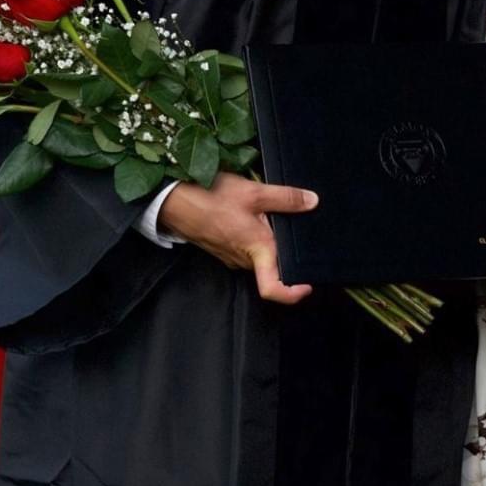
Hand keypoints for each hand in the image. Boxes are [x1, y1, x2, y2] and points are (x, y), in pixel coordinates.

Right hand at [158, 173, 316, 304]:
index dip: (293, 293)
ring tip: (270, 216)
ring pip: (257, 256)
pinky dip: (253, 236)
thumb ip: (286, 198)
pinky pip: (245, 249)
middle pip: (270, 267)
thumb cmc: (210, 198)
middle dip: (283, 251)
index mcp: (256, 250)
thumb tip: (312, 201)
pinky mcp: (223, 249)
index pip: (273, 288)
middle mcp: (243, 259)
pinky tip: (252, 215)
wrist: (174, 199)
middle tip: (292, 229)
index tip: (307, 284)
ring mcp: (231, 256)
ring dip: (266, 240)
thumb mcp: (254, 193)